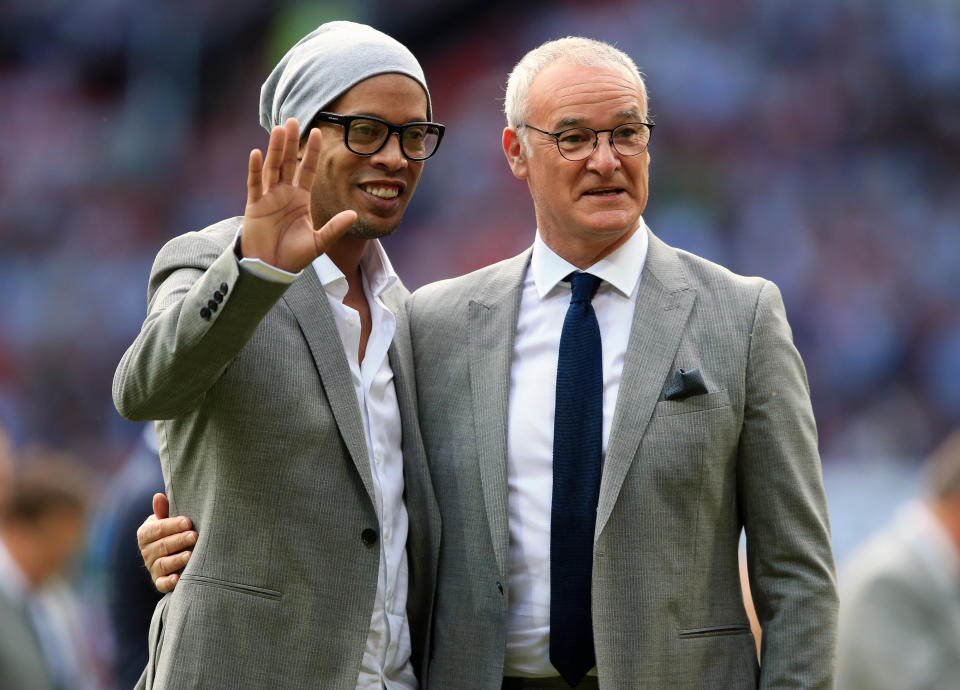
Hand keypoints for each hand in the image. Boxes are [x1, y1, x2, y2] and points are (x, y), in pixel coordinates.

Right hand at [137, 492, 196, 592]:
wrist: (176, 551)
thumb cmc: (174, 530)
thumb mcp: (168, 519)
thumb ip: (163, 510)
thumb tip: (158, 496)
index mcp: (146, 533)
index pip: (157, 529)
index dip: (172, 525)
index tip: (188, 522)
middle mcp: (146, 551)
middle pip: (161, 546)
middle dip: (179, 541)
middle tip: (194, 536)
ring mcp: (152, 567)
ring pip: (162, 564)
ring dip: (176, 560)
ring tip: (191, 555)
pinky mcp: (159, 582)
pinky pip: (162, 583)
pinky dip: (169, 582)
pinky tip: (178, 578)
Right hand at [241, 118, 356, 271]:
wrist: (272, 270)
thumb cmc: (294, 256)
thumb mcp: (318, 242)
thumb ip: (335, 227)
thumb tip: (354, 214)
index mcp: (300, 199)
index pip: (307, 170)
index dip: (312, 152)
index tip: (318, 132)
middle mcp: (284, 194)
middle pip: (287, 162)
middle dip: (290, 142)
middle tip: (293, 120)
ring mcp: (268, 198)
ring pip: (271, 168)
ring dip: (274, 149)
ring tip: (279, 129)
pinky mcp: (254, 206)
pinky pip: (255, 184)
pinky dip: (255, 169)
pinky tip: (256, 153)